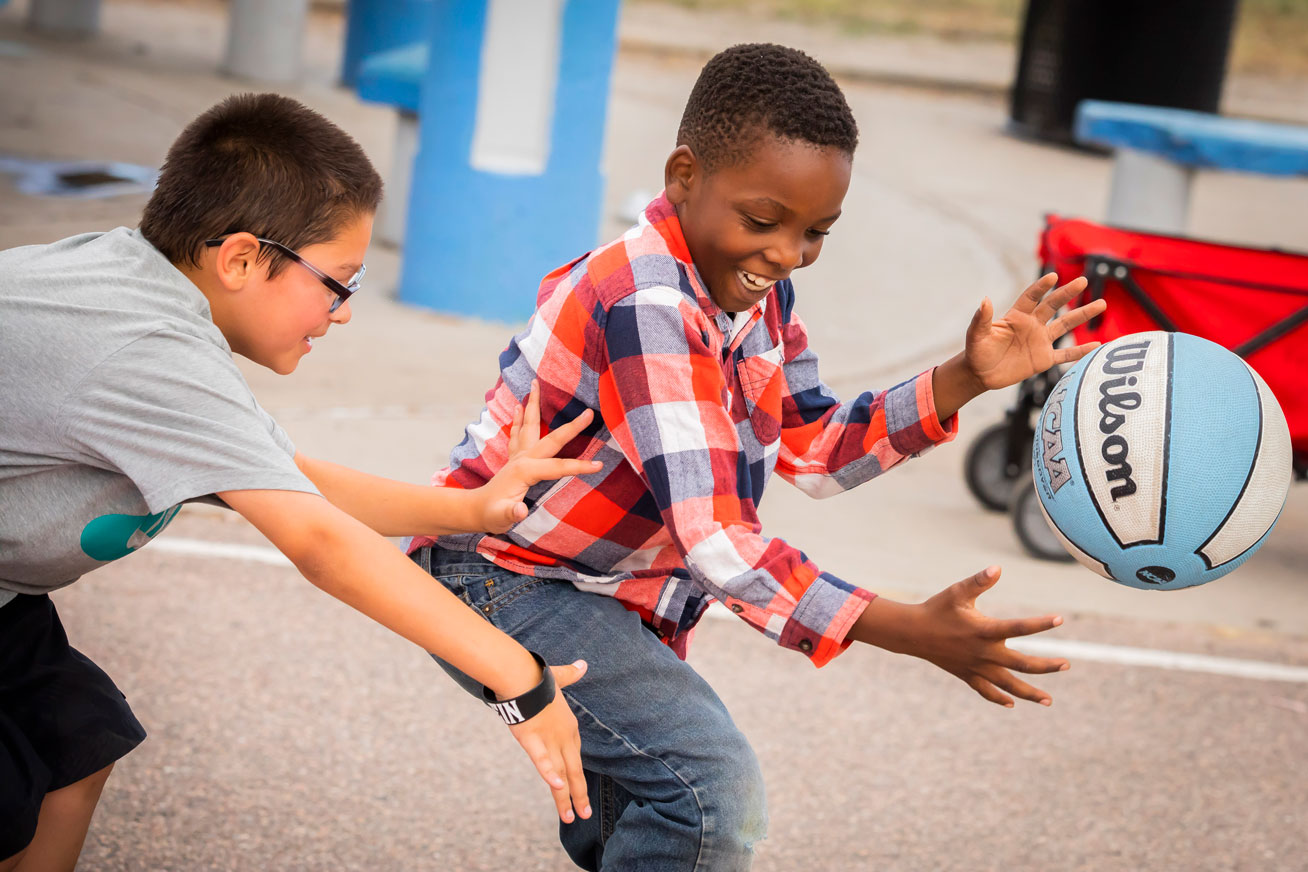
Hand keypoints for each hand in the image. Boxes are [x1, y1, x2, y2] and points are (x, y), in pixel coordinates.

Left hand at [479, 380, 601, 532]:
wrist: (476, 511)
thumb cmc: (493, 515)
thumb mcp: (502, 518)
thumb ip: (512, 513)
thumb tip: (520, 511)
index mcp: (525, 470)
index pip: (559, 467)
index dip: (580, 466)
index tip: (599, 464)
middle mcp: (522, 458)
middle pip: (551, 439)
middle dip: (571, 426)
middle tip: (588, 412)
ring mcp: (517, 456)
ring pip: (529, 425)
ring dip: (533, 404)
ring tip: (534, 384)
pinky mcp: (514, 457)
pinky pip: (518, 432)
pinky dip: (520, 418)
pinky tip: (520, 406)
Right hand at [507, 660, 592, 822]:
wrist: (523, 675)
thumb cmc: (538, 678)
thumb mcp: (559, 678)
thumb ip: (571, 674)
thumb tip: (583, 664)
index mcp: (570, 728)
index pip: (576, 757)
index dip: (578, 775)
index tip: (581, 791)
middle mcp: (563, 738)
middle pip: (574, 772)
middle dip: (579, 795)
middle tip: (585, 814)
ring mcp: (549, 741)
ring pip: (561, 775)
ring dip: (566, 798)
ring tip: (571, 817)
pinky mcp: (532, 741)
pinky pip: (542, 762)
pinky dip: (550, 774)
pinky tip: (557, 787)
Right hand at [854, 566, 1068, 706]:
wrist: (912, 632)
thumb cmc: (936, 608)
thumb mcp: (957, 592)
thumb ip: (979, 581)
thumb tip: (998, 568)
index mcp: (984, 630)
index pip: (1019, 628)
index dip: (1040, 623)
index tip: (1060, 620)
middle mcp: (984, 653)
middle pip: (1022, 664)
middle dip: (1046, 666)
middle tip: (1066, 664)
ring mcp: (976, 667)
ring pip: (1008, 685)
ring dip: (1029, 693)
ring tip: (1048, 700)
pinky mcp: (966, 674)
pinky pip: (985, 691)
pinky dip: (998, 698)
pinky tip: (1012, 703)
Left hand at [964, 273, 1104, 391]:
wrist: (980, 374)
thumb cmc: (977, 352)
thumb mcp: (976, 335)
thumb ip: (981, 319)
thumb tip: (984, 300)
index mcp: (1016, 316)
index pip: (1031, 297)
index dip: (1041, 287)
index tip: (1053, 276)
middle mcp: (1032, 325)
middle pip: (1053, 305)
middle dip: (1067, 293)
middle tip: (1083, 280)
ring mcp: (1040, 341)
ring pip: (1065, 325)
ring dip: (1082, 315)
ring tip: (1101, 304)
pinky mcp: (1044, 359)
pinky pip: (1066, 354)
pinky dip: (1080, 351)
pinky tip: (1097, 345)